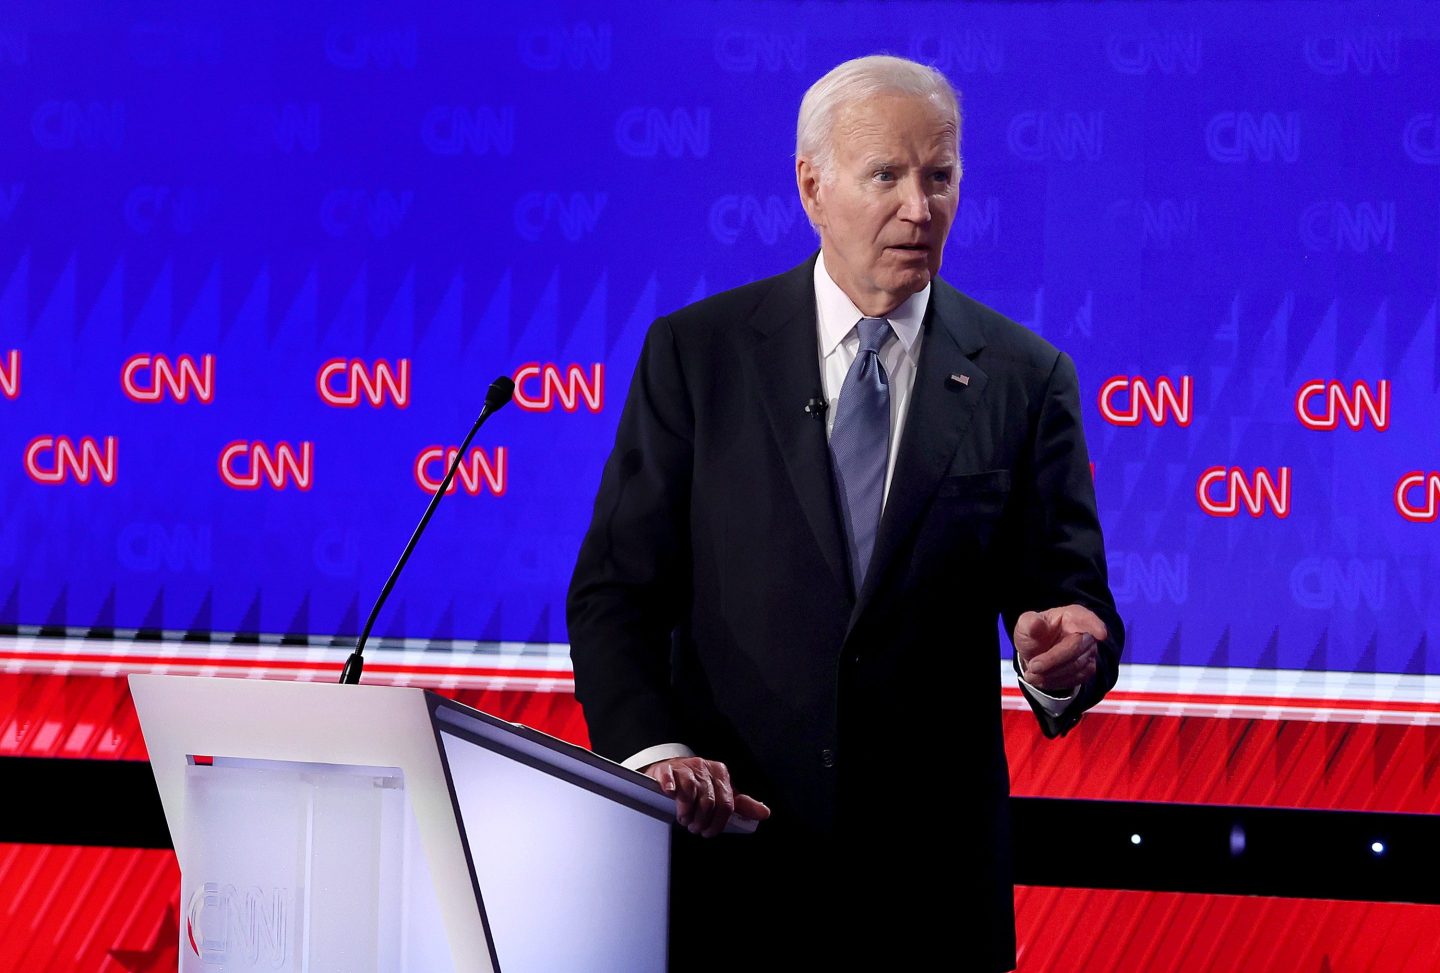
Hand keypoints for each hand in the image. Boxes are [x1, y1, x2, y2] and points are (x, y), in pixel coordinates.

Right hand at [643, 756, 771, 836]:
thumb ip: (742, 804)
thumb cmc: (700, 784)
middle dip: (701, 821)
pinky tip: (670, 794)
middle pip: (708, 801)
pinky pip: (670, 777)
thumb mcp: (722, 793)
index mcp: (720, 774)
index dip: (717, 823)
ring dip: (686, 811)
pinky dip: (670, 786)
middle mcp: (704, 768)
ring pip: (690, 791)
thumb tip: (764, 813)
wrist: (673, 768)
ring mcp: (685, 767)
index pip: (726, 803)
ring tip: (684, 819)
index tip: (708, 832)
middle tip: (694, 827)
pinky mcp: (666, 769)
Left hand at [1014, 605, 1107, 695]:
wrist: (1036, 654)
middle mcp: (1085, 633)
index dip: (1094, 625)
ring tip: (1030, 674)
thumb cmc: (1034, 635)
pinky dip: (1055, 681)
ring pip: (1075, 667)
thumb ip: (1029, 623)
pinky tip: (1040, 679)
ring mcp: (1089, 652)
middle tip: (1033, 666)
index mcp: (1072, 616)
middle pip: (1076, 648)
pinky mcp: (1087, 669)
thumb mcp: (1025, 625)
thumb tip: (1035, 623)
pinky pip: (1075, 679)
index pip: (1086, 618)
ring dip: (1050, 673)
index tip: (1102, 634)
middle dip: (1053, 659)